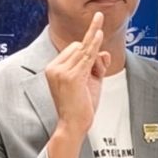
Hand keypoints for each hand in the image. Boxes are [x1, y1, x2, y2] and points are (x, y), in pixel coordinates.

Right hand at [44, 12, 110, 136]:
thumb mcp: (89, 81)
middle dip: (92, 55)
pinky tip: (99, 33)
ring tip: (97, 68)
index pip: (73, 49)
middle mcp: (54, 68)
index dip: (87, 54)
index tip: (95, 66)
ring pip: (85, 51)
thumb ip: (96, 65)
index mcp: (53, 68)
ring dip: (97, 61)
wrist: (73, 125)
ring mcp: (61, 71)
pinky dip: (94, 43)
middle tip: (95, 76)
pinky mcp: (71, 76)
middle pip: (79, 47)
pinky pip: (87, 56)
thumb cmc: (80, 106)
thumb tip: (104, 53)